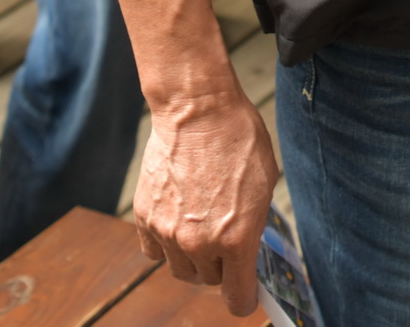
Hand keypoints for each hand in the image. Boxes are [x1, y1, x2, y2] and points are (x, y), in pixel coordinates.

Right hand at [132, 88, 281, 316]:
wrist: (197, 110)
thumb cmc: (239, 140)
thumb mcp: (265, 184)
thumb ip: (254, 225)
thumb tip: (247, 251)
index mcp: (237, 238)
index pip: (237, 297)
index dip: (244, 298)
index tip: (245, 293)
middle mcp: (200, 243)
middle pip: (209, 281)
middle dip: (220, 266)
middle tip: (225, 239)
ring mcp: (169, 232)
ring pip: (180, 269)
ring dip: (192, 258)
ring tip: (201, 227)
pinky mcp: (144, 217)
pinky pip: (153, 251)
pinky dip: (164, 244)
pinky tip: (177, 221)